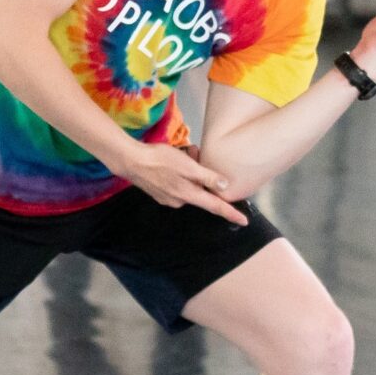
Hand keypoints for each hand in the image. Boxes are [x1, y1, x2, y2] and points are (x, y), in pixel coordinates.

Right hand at [112, 141, 248, 224]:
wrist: (130, 161)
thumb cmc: (160, 161)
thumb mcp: (187, 166)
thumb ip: (207, 177)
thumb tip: (225, 187)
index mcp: (189, 195)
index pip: (215, 207)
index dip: (231, 213)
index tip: (244, 221)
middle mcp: (180, 201)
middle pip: (200, 192)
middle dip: (203, 177)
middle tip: (195, 153)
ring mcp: (167, 199)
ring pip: (188, 187)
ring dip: (190, 173)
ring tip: (183, 153)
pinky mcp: (158, 193)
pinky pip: (176, 186)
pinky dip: (179, 175)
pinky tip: (171, 162)